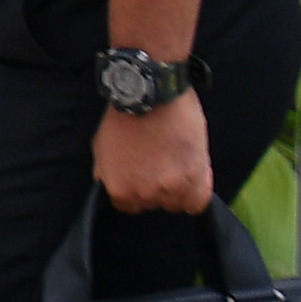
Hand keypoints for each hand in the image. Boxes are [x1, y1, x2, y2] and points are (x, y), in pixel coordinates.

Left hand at [94, 90, 212, 214]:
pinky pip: (198, 203)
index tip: (140, 176)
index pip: (129, 207)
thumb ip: (106, 173)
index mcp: (119, 190)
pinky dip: (196, 193)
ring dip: (177, 189)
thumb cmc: (125, 117)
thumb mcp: (102, 147)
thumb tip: (110, 186)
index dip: (134, 190)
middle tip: (157, 163)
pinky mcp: (197, 177)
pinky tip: (190, 176)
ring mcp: (173, 187)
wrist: (151, 95)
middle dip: (154, 188)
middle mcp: (145, 194)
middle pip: (154, 205)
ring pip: (177, 204)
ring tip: (174, 163)